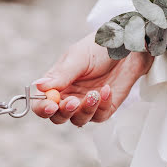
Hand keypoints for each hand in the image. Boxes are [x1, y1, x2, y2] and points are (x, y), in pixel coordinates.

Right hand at [32, 33, 153, 125]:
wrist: (127, 46)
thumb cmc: (99, 47)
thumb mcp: (78, 57)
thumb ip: (61, 74)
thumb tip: (39, 86)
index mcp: (55, 83)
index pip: (41, 102)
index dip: (42, 108)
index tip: (51, 105)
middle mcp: (68, 96)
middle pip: (57, 117)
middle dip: (64, 112)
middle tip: (72, 101)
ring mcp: (86, 104)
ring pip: (78, 120)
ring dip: (85, 110)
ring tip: (95, 93)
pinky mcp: (104, 108)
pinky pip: (99, 117)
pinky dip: (102, 106)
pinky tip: (106, 90)